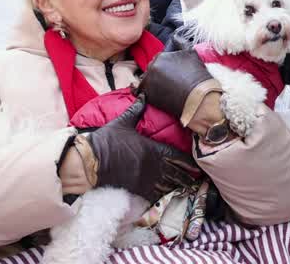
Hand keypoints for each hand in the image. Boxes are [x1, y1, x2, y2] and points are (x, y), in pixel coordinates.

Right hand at [83, 97, 200, 201]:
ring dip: (178, 186)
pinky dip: (162, 194)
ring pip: (167, 184)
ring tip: (188, 187)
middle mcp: (152, 165)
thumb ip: (136, 110)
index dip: (187, 161)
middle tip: (197, 178)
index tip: (197, 164)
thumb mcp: (123, 122)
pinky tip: (168, 194)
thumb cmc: (108, 140)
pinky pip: (154, 194)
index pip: (175, 156)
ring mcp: (145, 178)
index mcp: (152, 149)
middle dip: (187, 175)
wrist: (92, 160)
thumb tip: (143, 95)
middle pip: (175, 172)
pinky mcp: (136, 188)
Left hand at [138, 49, 218, 125]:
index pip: (159, 58)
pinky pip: (139, 91)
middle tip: (171, 80)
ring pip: (147, 79)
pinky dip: (144, 91)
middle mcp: (152, 67)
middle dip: (159, 72)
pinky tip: (152, 93)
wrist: (198, 97)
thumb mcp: (191, 53)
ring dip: (153, 81)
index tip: (174, 71)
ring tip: (166, 88)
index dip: (167, 65)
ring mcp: (148, 82)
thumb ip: (180, 42)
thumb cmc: (196, 75)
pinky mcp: (147, 95)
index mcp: (160, 56)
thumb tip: (175, 36)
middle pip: (152, 68)